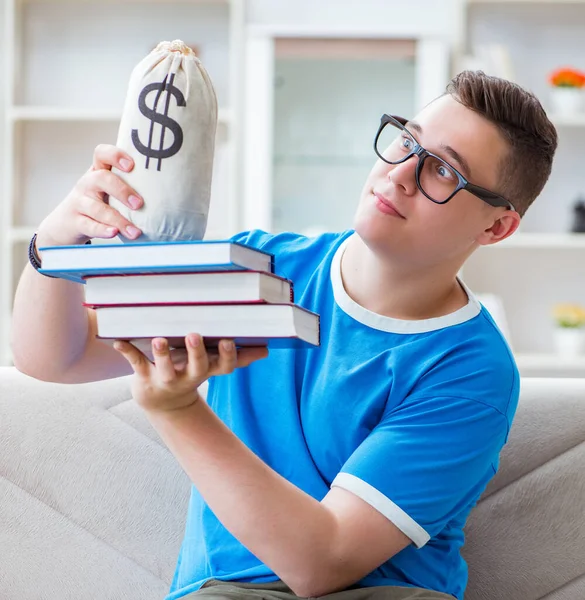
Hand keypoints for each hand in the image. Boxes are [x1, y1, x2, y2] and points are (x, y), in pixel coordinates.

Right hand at [35, 144, 143, 249]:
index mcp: (98, 172)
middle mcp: (87, 184)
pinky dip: (102, 230)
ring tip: (135, 231)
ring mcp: (79, 203)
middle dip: (122, 190)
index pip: (101, 154)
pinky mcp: (75, 222)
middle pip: (100, 179)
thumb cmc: (97, 204)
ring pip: (97, 208)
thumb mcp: (109, 191)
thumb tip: (172, 190)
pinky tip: (114, 233)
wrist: (64, 225)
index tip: (132, 165)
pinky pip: (88, 225)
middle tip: (139, 204)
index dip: (116, 155)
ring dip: (119, 219)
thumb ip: (131, 186)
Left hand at [113, 334, 268, 413]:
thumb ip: (238, 357)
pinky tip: (118, 341)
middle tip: (194, 335)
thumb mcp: (214, 367)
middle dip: (196, 352)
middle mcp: (188, 377)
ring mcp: (165, 378)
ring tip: (159, 339)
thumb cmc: (191, 373)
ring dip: (161, 354)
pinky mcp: (144, 377)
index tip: (229, 340)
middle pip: (196, 367)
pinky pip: (135, 363)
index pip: (222, 366)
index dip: (227, 356)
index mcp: (206, 371)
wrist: (162, 401)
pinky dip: (127, 351)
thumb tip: (266, 349)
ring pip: (164, 368)